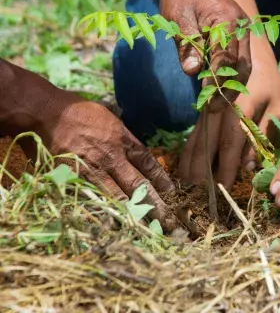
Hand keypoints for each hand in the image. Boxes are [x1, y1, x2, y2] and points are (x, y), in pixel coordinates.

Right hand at [36, 95, 175, 226]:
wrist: (47, 112)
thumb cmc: (78, 112)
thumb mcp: (110, 119)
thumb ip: (124, 138)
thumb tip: (138, 156)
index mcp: (123, 140)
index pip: (148, 164)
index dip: (161, 180)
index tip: (171, 193)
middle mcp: (112, 157)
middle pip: (139, 185)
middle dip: (155, 204)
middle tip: (168, 221)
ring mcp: (93, 170)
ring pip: (119, 197)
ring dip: (134, 214)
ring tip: (148, 229)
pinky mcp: (74, 179)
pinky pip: (93, 201)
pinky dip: (105, 214)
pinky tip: (115, 227)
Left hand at [161, 0, 250, 110]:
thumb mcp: (179, 19)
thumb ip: (188, 45)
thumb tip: (193, 71)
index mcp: (228, 21)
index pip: (226, 59)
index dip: (217, 82)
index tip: (207, 100)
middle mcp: (242, 27)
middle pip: (242, 67)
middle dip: (229, 90)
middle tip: (214, 109)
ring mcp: (244, 31)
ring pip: (245, 66)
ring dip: (233, 87)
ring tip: (217, 105)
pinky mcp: (240, 36)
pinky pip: (241, 60)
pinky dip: (233, 78)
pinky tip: (221, 91)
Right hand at [178, 44, 279, 188]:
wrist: (248, 55)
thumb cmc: (268, 82)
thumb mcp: (276, 105)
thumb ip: (264, 133)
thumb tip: (251, 164)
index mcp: (240, 107)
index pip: (231, 142)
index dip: (228, 165)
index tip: (226, 186)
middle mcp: (219, 110)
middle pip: (207, 143)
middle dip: (203, 169)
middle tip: (199, 193)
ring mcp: (207, 110)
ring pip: (196, 139)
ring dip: (191, 163)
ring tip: (187, 185)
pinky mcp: (203, 112)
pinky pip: (194, 134)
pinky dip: (189, 151)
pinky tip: (185, 167)